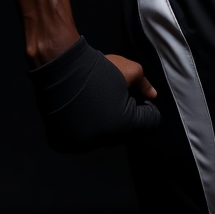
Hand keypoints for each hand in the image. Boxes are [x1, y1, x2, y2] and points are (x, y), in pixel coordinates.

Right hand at [28, 37, 160, 151]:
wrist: (62, 68)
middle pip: (126, 134)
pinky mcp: (66, 143)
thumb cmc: (100, 69)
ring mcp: (83, 145)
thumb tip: (152, 96)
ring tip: (100, 102)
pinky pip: (83, 140)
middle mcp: (104, 140)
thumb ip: (144, 85)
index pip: (149, 124)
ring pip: (104, 138)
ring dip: (106, 124)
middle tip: (118, 97)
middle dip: (126, 117)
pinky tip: (84, 110)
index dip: (147, 108)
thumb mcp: (131, 70)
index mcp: (123, 126)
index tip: (137, 96)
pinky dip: (87, 127)